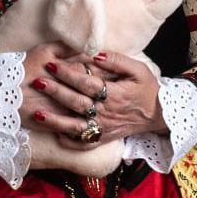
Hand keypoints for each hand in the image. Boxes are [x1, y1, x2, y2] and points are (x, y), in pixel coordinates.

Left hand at [27, 47, 162, 147]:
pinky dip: (69, 141)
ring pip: (76, 127)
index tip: (52, 64)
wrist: (159, 114)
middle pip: (77, 103)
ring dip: (55, 121)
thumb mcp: (139, 70)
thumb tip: (95, 54)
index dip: (68, 74)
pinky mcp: (104, 138)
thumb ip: (117, 60)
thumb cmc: (147, 89)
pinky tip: (54, 134)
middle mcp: (107, 113)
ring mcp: (104, 128)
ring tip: (37, 114)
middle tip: (37, 82)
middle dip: (55, 92)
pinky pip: (84, 144)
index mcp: (115, 94)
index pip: (87, 83)